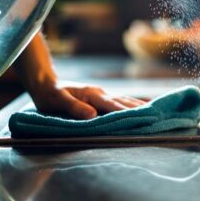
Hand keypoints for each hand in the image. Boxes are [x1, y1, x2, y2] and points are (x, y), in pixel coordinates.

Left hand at [27, 80, 146, 119]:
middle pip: (123, 102)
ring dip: (137, 106)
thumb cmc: (50, 94)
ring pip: (123, 100)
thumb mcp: (58, 101)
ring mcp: (100, 94)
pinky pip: (118, 100)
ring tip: (151, 112)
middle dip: (138, 109)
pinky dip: (130, 104)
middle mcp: (100, 93)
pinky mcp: (99, 97)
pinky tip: (137, 107)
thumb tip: (92, 115)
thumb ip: (74, 108)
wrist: (45, 83)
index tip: (142, 118)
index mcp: (92, 95)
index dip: (127, 112)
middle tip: (155, 116)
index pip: (113, 105)